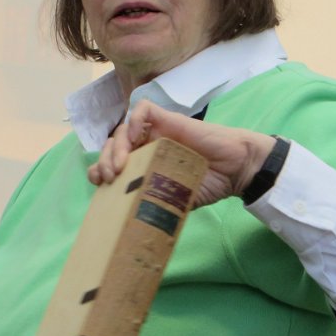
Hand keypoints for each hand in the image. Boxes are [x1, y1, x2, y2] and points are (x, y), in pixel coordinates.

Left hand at [87, 100, 276, 207]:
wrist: (236, 171)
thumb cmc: (208, 185)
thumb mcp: (174, 200)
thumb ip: (154, 204)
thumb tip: (131, 226)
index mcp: (145, 164)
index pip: (113, 161)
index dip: (100, 169)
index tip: (101, 184)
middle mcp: (148, 146)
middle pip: (113, 145)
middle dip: (105, 160)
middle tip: (110, 177)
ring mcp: (158, 131)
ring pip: (123, 128)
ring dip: (116, 146)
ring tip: (120, 166)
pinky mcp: (170, 119)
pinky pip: (144, 109)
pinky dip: (134, 120)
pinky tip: (136, 138)